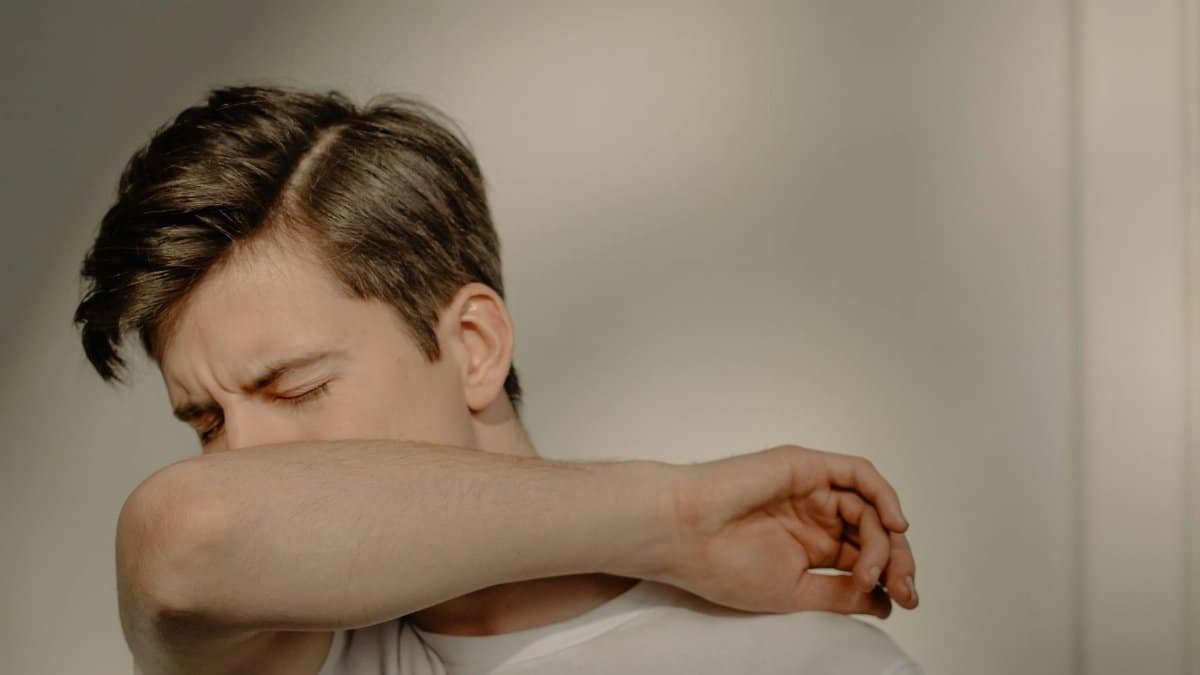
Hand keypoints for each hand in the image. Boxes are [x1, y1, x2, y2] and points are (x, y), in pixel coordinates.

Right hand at [655, 444, 917, 617]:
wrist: (686, 534)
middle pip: (875, 532)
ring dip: (885, 540)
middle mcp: (814, 515)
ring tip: (873, 568)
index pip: (864, 557)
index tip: (903, 602)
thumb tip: (886, 600)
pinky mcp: (806, 467)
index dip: (891, 578)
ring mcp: (811, 489)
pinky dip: (883, 495)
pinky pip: (858, 473)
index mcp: (809, 546)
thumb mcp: (795, 592)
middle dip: (898, 560)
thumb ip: (841, 593)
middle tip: (905, 589)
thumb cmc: (722, 565)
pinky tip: (893, 524)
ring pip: (870, 507)